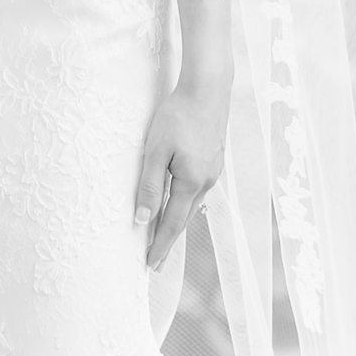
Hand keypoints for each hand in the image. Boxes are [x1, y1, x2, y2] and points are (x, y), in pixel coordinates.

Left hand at [134, 75, 225, 271]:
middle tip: (155, 262)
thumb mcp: (156, 150)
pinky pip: (196, 190)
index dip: (159, 246)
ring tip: (163, 237)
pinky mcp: (213, 161)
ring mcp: (213, 172)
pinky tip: (178, 204)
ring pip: (191, 204)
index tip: (149, 266)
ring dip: (176, 222)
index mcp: (191, 182)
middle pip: (183, 219)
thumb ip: (150, 185)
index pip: (171, 224)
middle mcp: (206, 182)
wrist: (208, 89)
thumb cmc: (178, 115)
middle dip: (167, 241)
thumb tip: (142, 219)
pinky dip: (184, 203)